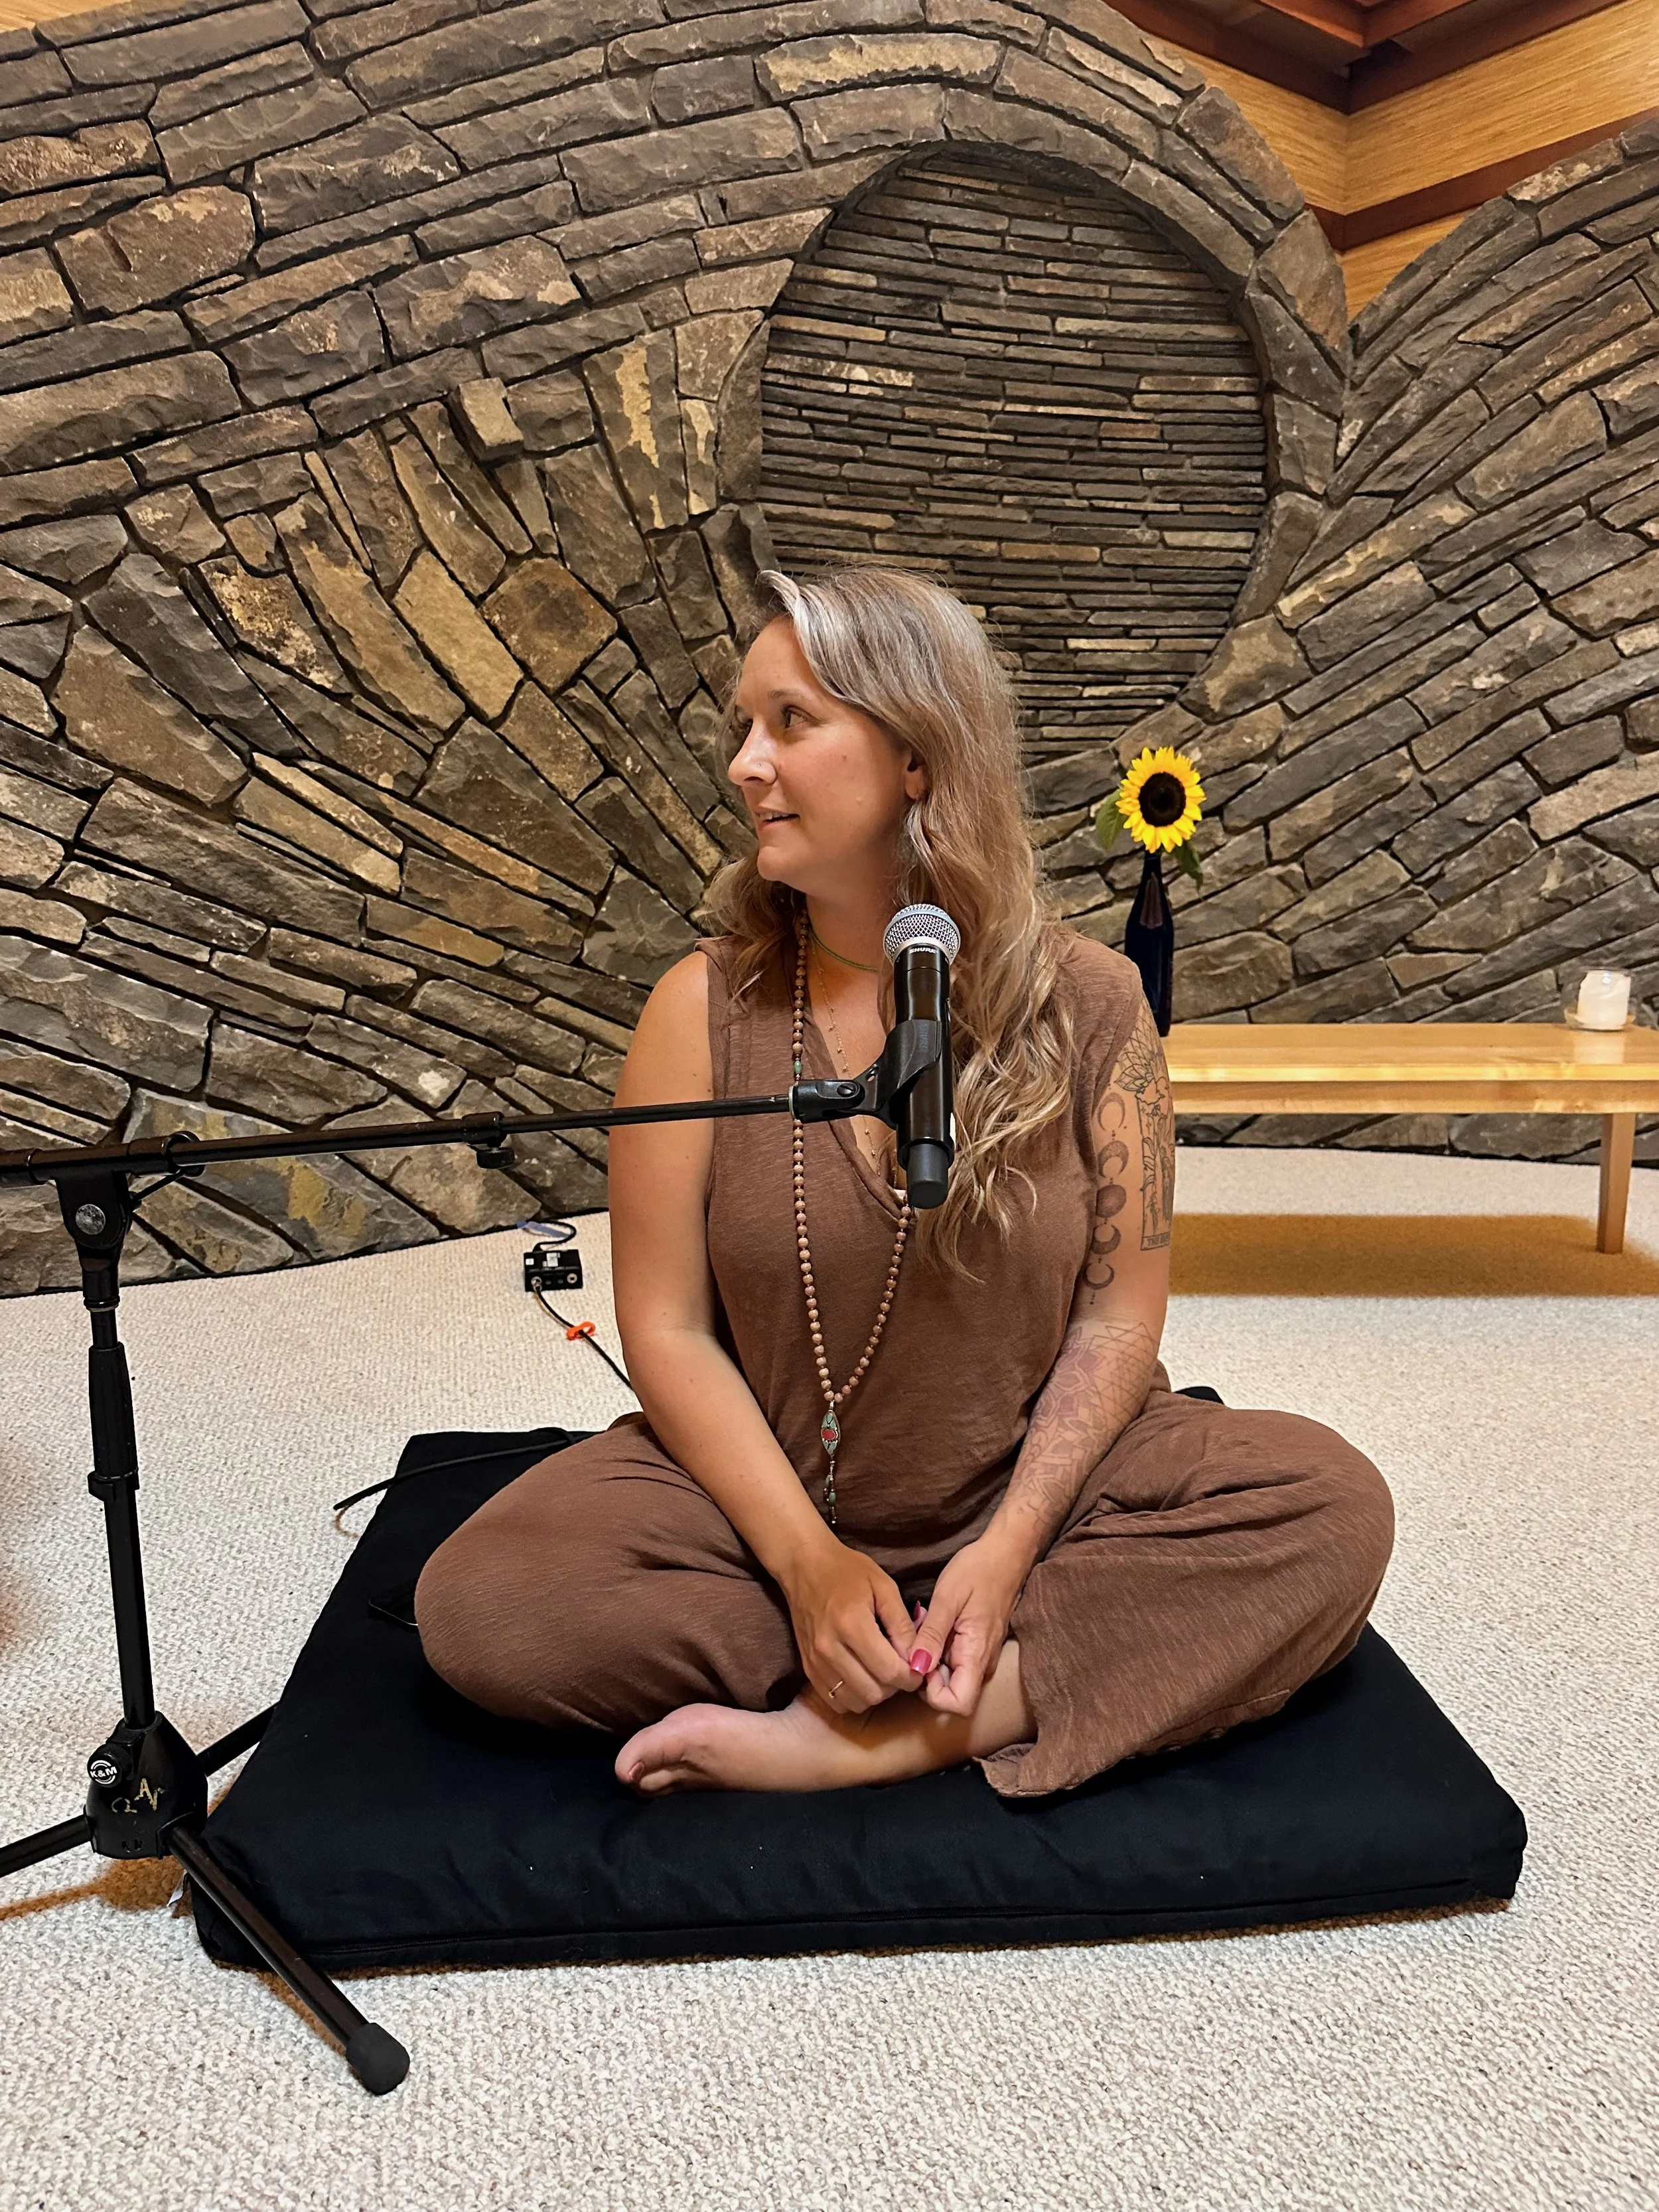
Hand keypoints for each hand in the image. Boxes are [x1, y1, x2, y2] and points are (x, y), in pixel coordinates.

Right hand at [781, 1538, 919, 1713]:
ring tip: (881, 1671)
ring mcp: (815, 1661)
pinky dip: (855, 1696)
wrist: (804, 1566)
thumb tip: (916, 1659)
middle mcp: (829, 1648)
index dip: (911, 1676)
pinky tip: (862, 1676)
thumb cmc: (847, 1571)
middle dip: (895, 1686)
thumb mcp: (884, 1586)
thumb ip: (902, 1624)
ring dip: (876, 1693)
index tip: (918, 1667)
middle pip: (874, 1692)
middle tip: (901, 1667)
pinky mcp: (808, 1668)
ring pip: (856, 1702)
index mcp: (852, 1624)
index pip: (889, 1671)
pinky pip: (836, 1701)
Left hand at [907, 1535, 1028, 1717]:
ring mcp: (980, 1656)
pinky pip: (953, 1662)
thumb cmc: (978, 1570)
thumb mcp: (948, 1598)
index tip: (919, 1663)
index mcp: (977, 1654)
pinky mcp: (975, 1646)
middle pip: (951, 1694)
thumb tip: (915, 1669)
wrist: (1005, 1553)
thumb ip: (931, 1635)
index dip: (932, 1694)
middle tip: (915, 1640)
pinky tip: (930, 1624)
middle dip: (926, 1675)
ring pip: (950, 1678)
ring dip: (929, 1660)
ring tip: (922, 1627)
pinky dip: (937, 1649)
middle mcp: (982, 1663)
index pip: (958, 1704)